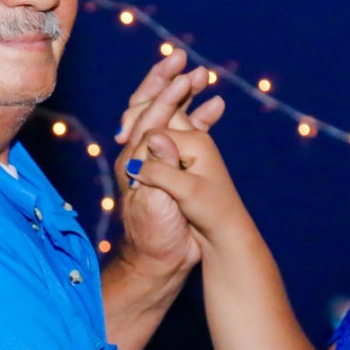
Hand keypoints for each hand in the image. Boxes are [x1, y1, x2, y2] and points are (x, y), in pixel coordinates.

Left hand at [112, 52, 222, 273]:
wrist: (163, 256)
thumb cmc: (155, 232)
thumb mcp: (152, 199)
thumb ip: (154, 166)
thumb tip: (157, 135)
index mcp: (133, 156)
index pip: (148, 115)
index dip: (166, 94)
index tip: (184, 75)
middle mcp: (142, 152)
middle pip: (152, 106)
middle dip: (167, 81)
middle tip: (182, 58)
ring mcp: (157, 158)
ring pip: (170, 116)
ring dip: (185, 94)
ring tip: (203, 76)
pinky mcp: (173, 168)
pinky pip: (185, 134)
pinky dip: (199, 116)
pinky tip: (215, 105)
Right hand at [125, 126, 252, 251]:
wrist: (226, 228)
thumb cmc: (211, 211)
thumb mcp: (186, 192)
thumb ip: (162, 170)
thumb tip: (139, 151)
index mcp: (196, 140)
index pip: (153, 134)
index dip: (139, 154)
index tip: (135, 182)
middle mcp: (194, 137)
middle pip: (157, 121)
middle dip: (139, 134)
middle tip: (123, 149)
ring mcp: (190, 147)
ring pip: (158, 132)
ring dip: (143, 143)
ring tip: (131, 164)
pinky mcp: (185, 158)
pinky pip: (162, 144)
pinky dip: (149, 151)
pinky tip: (140, 165)